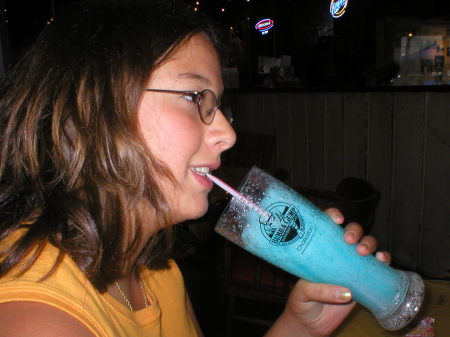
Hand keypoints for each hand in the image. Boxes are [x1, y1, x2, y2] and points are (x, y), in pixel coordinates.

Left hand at [267, 208, 390, 336]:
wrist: (311, 325)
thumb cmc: (302, 303)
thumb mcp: (304, 293)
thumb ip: (320, 291)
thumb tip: (346, 292)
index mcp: (318, 249)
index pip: (327, 225)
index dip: (333, 215)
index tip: (337, 219)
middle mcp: (337, 253)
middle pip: (351, 232)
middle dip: (354, 230)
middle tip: (349, 240)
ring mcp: (352, 265)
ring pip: (367, 245)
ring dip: (369, 243)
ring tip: (364, 251)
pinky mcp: (364, 280)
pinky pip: (377, 266)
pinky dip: (383, 259)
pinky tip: (383, 259)